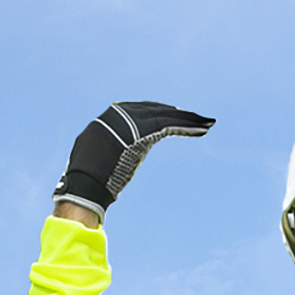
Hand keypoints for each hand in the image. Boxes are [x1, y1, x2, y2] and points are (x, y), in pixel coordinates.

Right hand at [54, 102, 213, 217]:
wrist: (86, 183)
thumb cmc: (88, 178)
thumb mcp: (98, 157)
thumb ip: (111, 149)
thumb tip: (115, 157)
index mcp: (110, 120)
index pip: (140, 111)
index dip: (159, 113)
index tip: (175, 116)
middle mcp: (120, 117)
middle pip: (155, 111)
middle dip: (178, 114)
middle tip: (199, 118)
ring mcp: (130, 125)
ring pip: (165, 117)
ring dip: (188, 120)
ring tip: (208, 122)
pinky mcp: (141, 135)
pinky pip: (168, 127)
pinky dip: (186, 128)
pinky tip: (202, 130)